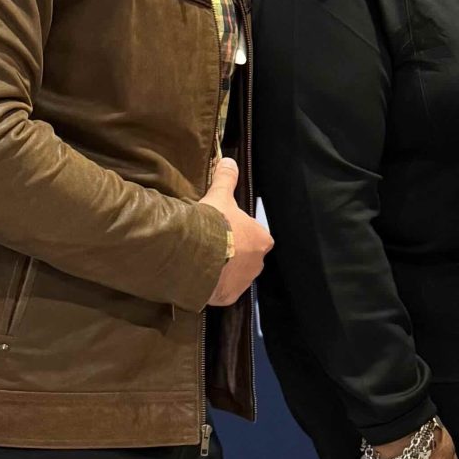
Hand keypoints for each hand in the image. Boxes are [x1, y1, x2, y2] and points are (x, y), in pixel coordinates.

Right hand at [202, 156, 271, 303]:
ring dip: (223, 270)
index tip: (223, 230)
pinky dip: (213, 287)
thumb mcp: (220, 196)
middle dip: (232, 253)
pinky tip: (200, 278)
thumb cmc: (214, 223)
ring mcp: (244, 282)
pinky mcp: (228, 297)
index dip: (239, 232)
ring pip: (235, 275)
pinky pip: (222, 292)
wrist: (196, 252)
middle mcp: (259, 263)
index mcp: (262, 239)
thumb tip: (230, 160)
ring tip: (203, 261)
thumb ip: (227, 179)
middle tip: (210, 246)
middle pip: (246, 257)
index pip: (255, 235)